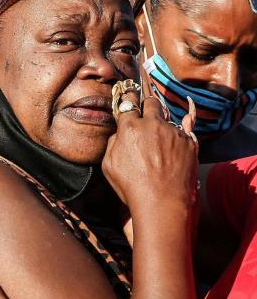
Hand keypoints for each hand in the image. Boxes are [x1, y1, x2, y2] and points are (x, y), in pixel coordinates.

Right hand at [102, 85, 198, 214]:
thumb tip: (120, 134)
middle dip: (147, 105)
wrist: (162, 201)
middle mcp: (153, 125)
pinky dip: (175, 140)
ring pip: (167, 120)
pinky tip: (170, 155)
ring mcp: (174, 132)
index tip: (128, 97)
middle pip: (152, 102)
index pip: (128, 103)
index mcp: (130, 128)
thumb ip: (113, 143)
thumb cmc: (131, 186)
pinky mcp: (189, 142)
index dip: (127, 99)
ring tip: (158, 147)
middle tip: (145, 113)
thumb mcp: (108, 165)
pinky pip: (182, 134)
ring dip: (162, 127)